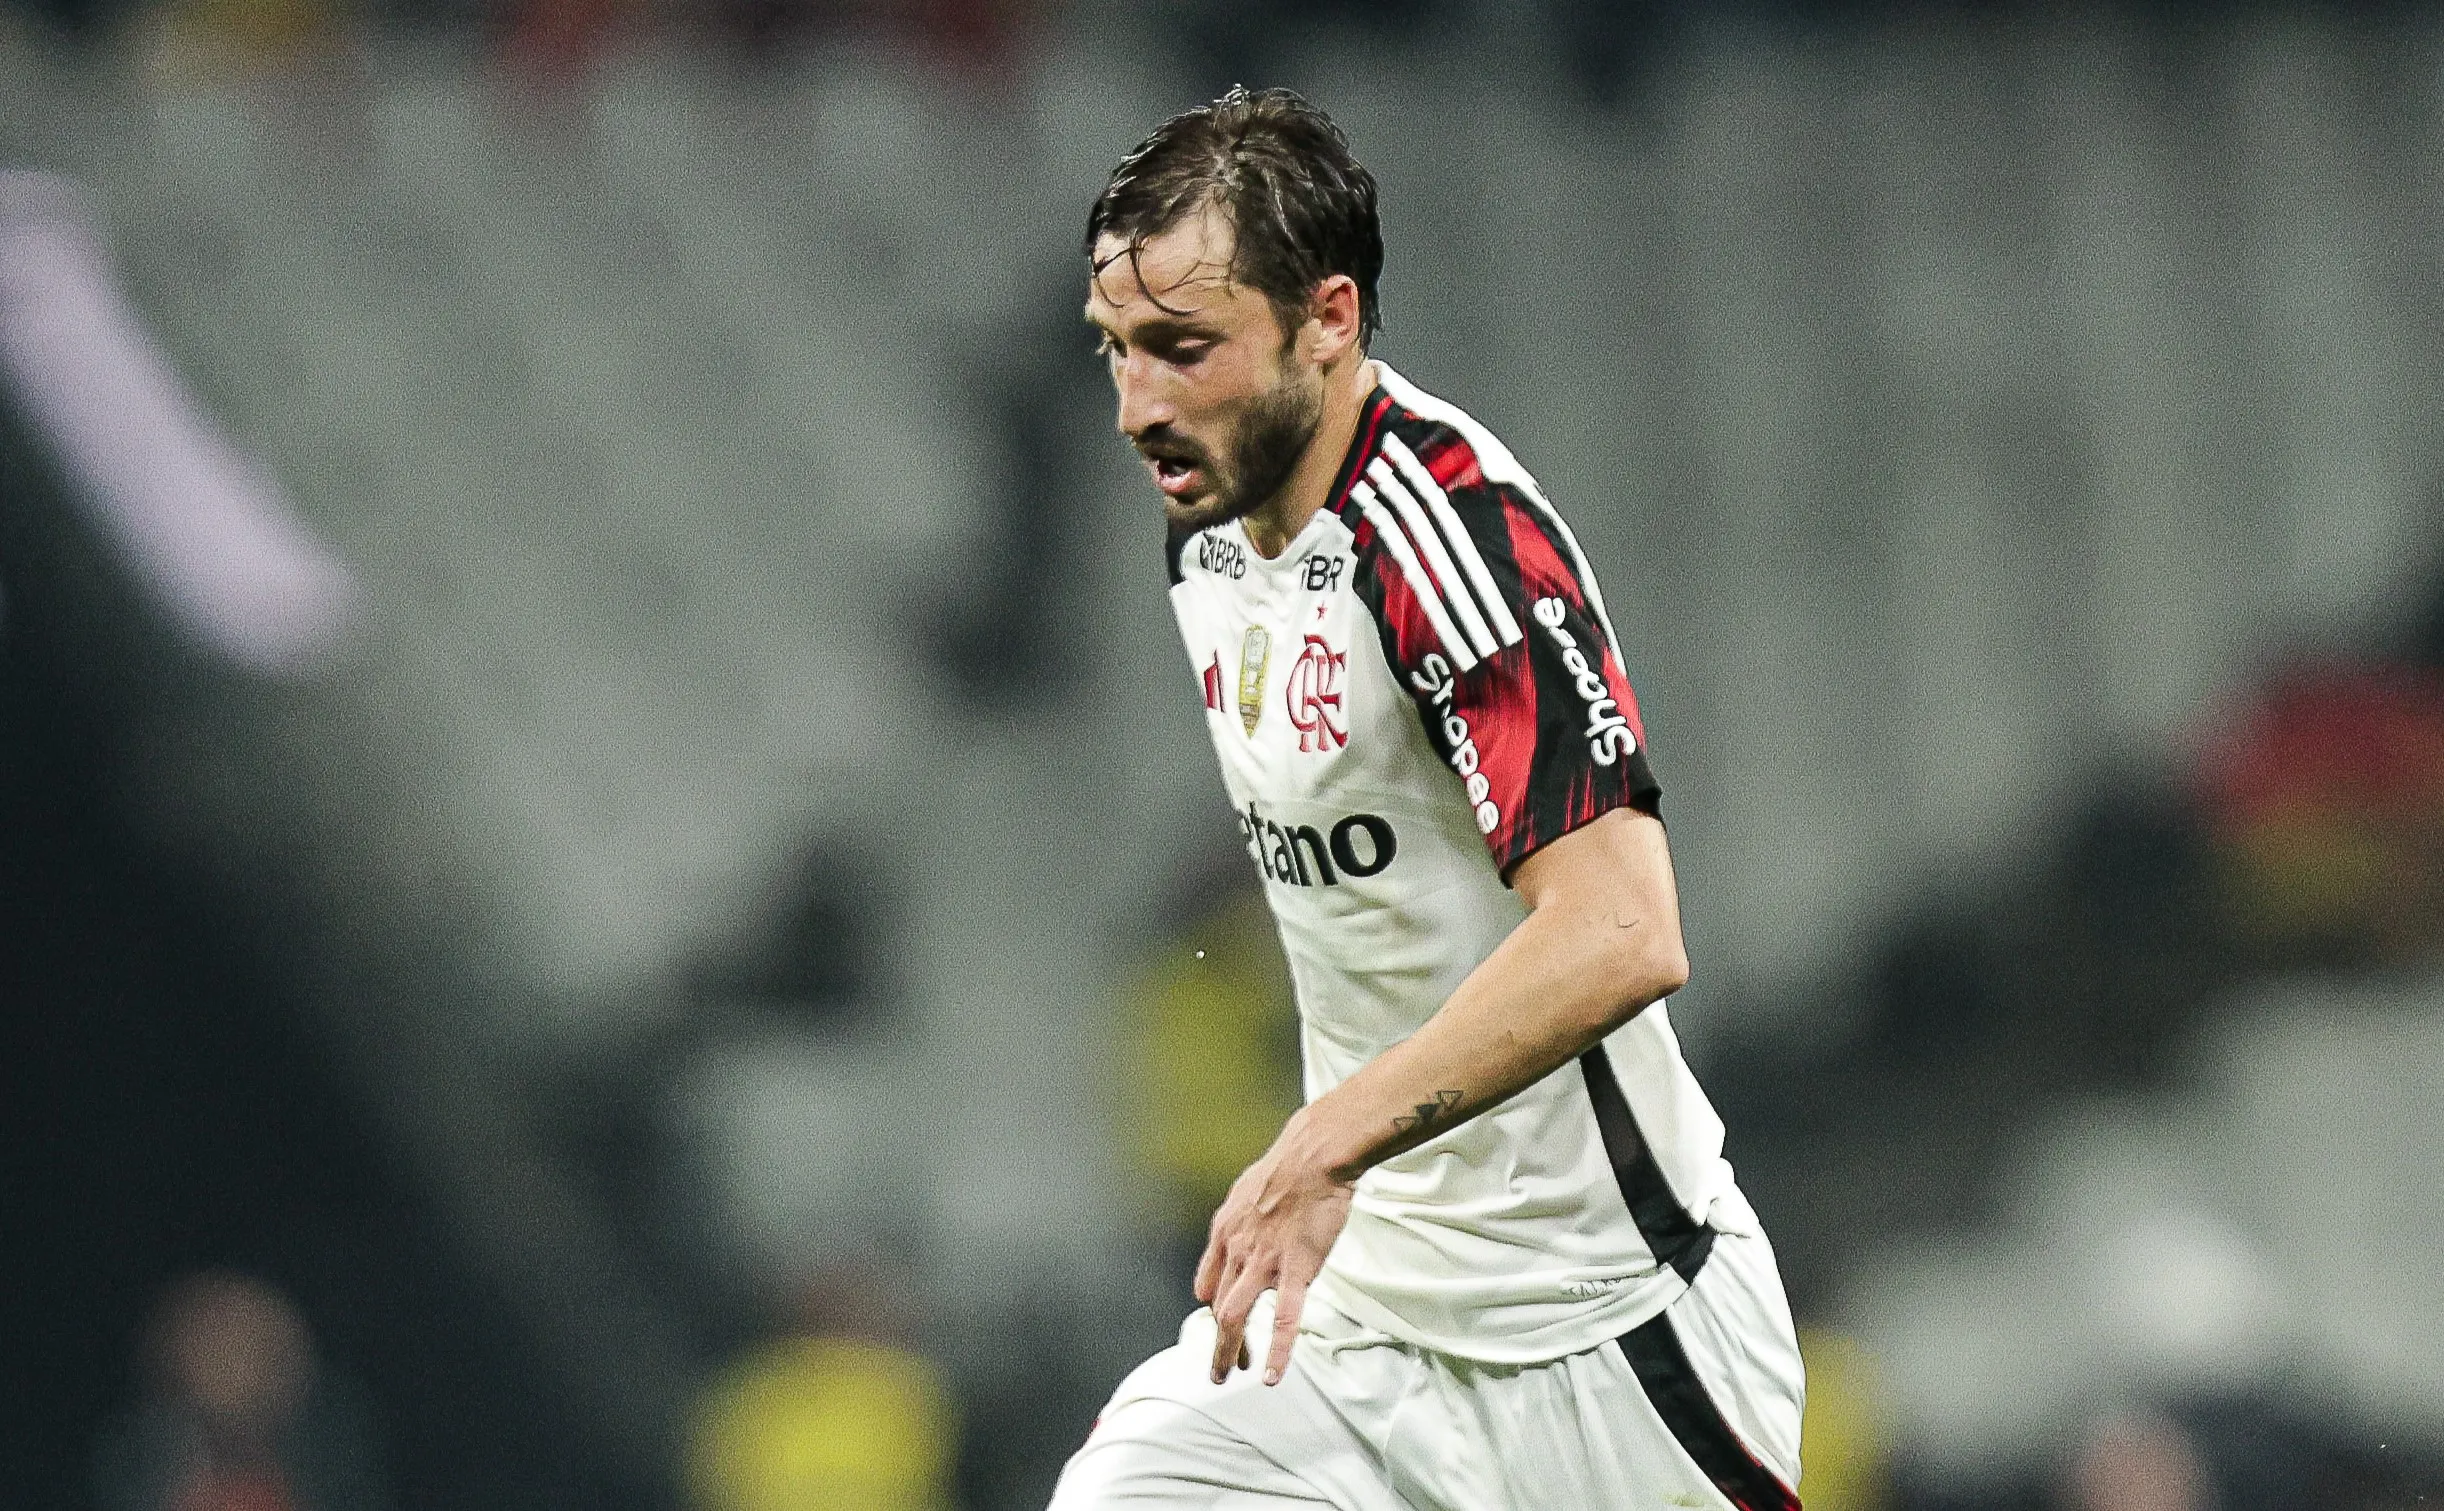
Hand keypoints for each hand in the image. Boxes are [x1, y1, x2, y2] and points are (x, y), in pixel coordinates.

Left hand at [1192, 1112, 1356, 1386]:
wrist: (1315, 1155)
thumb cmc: (1289, 1168)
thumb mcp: (1247, 1190)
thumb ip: (1240, 1219)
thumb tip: (1237, 1233)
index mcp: (1225, 1232)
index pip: (1209, 1283)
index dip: (1214, 1307)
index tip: (1222, 1321)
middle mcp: (1236, 1250)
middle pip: (1217, 1307)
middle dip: (1217, 1343)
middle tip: (1220, 1369)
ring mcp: (1263, 1263)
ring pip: (1235, 1318)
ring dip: (1231, 1352)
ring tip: (1234, 1374)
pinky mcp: (1295, 1270)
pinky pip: (1283, 1319)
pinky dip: (1276, 1352)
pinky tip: (1271, 1376)